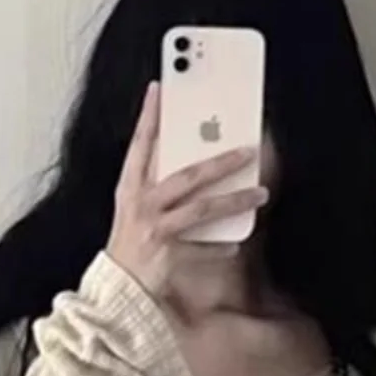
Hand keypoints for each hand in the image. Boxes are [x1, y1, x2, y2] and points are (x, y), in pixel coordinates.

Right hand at [105, 81, 267, 298]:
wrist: (115, 286)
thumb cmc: (130, 243)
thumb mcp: (136, 208)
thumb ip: (158, 184)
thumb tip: (195, 163)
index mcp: (130, 187)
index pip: (140, 145)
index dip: (149, 116)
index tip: (159, 88)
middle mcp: (141, 204)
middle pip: (187, 175)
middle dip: (220, 161)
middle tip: (249, 151)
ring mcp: (153, 228)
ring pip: (201, 209)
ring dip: (234, 200)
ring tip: (260, 194)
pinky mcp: (166, 254)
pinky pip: (200, 248)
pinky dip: (219, 246)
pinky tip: (235, 242)